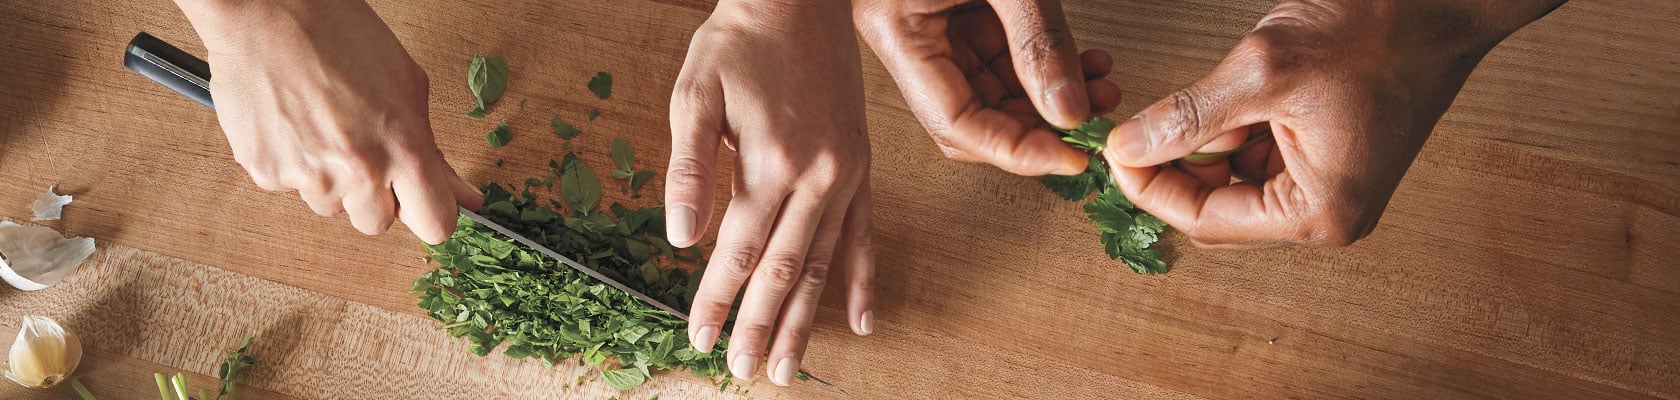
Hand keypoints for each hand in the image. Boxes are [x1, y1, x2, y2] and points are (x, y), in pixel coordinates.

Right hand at [175, 1, 481, 243]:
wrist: (267, 12)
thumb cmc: (341, 36)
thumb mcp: (408, 87)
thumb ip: (434, 152)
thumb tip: (465, 196)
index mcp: (403, 149)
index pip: (436, 224)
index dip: (430, 213)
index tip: (423, 201)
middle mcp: (357, 171)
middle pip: (377, 224)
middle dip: (376, 197)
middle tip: (364, 151)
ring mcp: (308, 176)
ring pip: (331, 207)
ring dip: (333, 181)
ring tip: (323, 126)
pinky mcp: (265, 173)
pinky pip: (290, 189)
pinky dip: (294, 165)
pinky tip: (294, 123)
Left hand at [665, 0, 874, 385]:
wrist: (798, 0)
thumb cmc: (739, 42)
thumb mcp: (695, 95)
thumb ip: (690, 169)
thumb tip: (682, 236)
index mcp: (773, 161)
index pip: (739, 250)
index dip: (716, 299)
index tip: (699, 336)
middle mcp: (817, 177)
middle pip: (786, 270)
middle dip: (760, 326)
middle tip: (745, 371)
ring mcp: (846, 176)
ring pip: (824, 264)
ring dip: (806, 320)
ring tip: (788, 364)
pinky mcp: (861, 169)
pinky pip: (865, 236)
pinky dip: (862, 281)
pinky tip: (861, 320)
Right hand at [855, 0, 1121, 175]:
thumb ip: (1038, 40)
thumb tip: (1070, 112)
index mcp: (894, 29)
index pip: (954, 122)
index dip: (1016, 150)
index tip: (1071, 157)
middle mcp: (905, 37)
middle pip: (971, 117)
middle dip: (1037, 129)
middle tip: (1090, 132)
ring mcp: (928, 28)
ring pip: (990, 92)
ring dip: (1049, 100)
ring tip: (1101, 90)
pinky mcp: (951, 13)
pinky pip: (998, 58)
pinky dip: (1042, 68)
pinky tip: (1084, 66)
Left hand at [1101, 0, 1565, 247]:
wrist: (1444, 0)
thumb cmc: (1378, 31)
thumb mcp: (1262, 71)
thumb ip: (1187, 116)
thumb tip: (1126, 148)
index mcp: (1320, 212)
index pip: (1205, 221)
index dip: (1151, 187)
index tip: (1114, 150)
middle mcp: (1330, 215)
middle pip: (1218, 213)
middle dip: (1175, 171)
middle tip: (1137, 128)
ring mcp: (1333, 190)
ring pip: (1234, 186)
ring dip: (1204, 148)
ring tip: (1205, 100)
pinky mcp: (1332, 160)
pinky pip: (1261, 162)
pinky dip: (1234, 134)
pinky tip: (1234, 97)